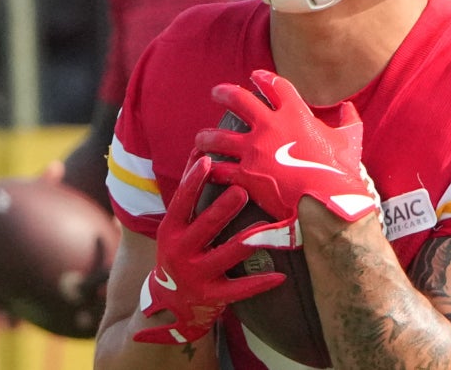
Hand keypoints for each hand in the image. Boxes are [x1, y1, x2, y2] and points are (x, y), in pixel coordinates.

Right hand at [135, 154, 285, 344]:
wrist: (171, 302)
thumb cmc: (181, 248)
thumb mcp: (178, 223)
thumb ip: (189, 190)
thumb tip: (201, 149)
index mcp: (171, 229)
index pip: (181, 202)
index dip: (192, 182)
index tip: (207, 160)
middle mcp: (180, 252)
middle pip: (205, 226)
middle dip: (222, 209)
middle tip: (241, 191)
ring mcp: (196, 275)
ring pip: (225, 255)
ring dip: (245, 241)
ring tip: (263, 228)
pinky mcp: (212, 295)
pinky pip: (239, 289)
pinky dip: (259, 283)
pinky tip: (280, 275)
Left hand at [196, 70, 380, 247]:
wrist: (328, 202)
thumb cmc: (340, 171)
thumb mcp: (351, 140)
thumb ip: (349, 120)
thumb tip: (348, 108)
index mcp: (295, 114)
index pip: (275, 86)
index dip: (263, 79)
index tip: (255, 76)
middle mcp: (270, 127)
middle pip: (239, 101)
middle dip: (225, 93)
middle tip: (216, 92)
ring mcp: (255, 150)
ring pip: (220, 137)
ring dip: (207, 136)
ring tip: (201, 138)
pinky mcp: (246, 175)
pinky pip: (220, 169)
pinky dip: (211, 169)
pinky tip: (206, 170)